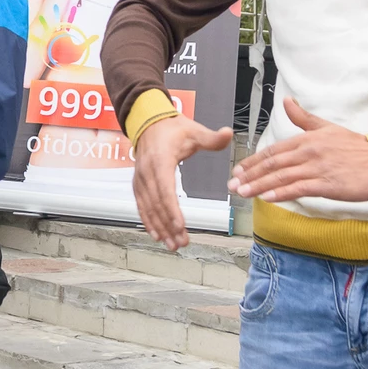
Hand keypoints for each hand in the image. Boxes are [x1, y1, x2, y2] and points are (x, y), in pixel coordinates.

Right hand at [133, 114, 231, 249]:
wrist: (148, 123)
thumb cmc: (172, 129)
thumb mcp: (193, 131)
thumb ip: (211, 137)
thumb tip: (229, 133)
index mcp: (160, 160)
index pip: (165, 189)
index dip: (171, 209)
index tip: (180, 225)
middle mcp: (147, 173)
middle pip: (157, 204)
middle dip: (168, 225)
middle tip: (181, 243)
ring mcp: (140, 180)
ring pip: (148, 208)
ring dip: (159, 228)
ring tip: (172, 245)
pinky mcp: (138, 185)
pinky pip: (141, 206)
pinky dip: (148, 222)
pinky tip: (156, 235)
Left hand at [229, 99, 367, 203]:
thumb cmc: (357, 147)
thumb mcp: (327, 128)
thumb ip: (304, 118)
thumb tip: (287, 101)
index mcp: (306, 139)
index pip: (273, 151)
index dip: (254, 161)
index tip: (238, 169)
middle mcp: (308, 152)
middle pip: (272, 164)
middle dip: (250, 175)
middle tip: (232, 184)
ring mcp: (317, 168)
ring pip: (281, 178)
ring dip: (259, 186)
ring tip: (243, 192)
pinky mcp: (327, 184)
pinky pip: (299, 189)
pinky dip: (281, 193)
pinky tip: (267, 198)